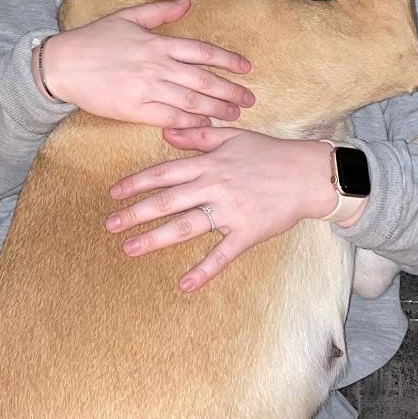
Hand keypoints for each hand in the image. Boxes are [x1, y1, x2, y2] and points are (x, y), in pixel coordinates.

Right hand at [41, 0, 253, 127]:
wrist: (62, 65)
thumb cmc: (93, 39)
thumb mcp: (127, 17)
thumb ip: (160, 12)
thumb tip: (187, 3)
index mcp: (158, 43)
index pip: (202, 51)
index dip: (227, 60)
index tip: (246, 69)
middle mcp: (158, 66)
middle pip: (203, 80)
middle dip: (230, 91)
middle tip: (249, 99)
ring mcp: (147, 89)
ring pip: (191, 101)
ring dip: (216, 109)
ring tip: (234, 115)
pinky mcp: (134, 110)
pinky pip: (169, 117)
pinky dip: (190, 122)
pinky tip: (204, 126)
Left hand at [106, 130, 349, 291]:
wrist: (308, 174)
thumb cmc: (270, 153)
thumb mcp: (233, 136)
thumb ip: (198, 137)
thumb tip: (166, 134)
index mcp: (208, 163)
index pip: (164, 174)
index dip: (136, 184)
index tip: (114, 194)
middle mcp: (214, 186)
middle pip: (167, 201)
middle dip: (135, 213)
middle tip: (110, 226)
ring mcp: (230, 211)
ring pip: (186, 226)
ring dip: (156, 238)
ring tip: (130, 249)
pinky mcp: (247, 232)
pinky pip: (222, 254)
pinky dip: (204, 270)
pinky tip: (184, 284)